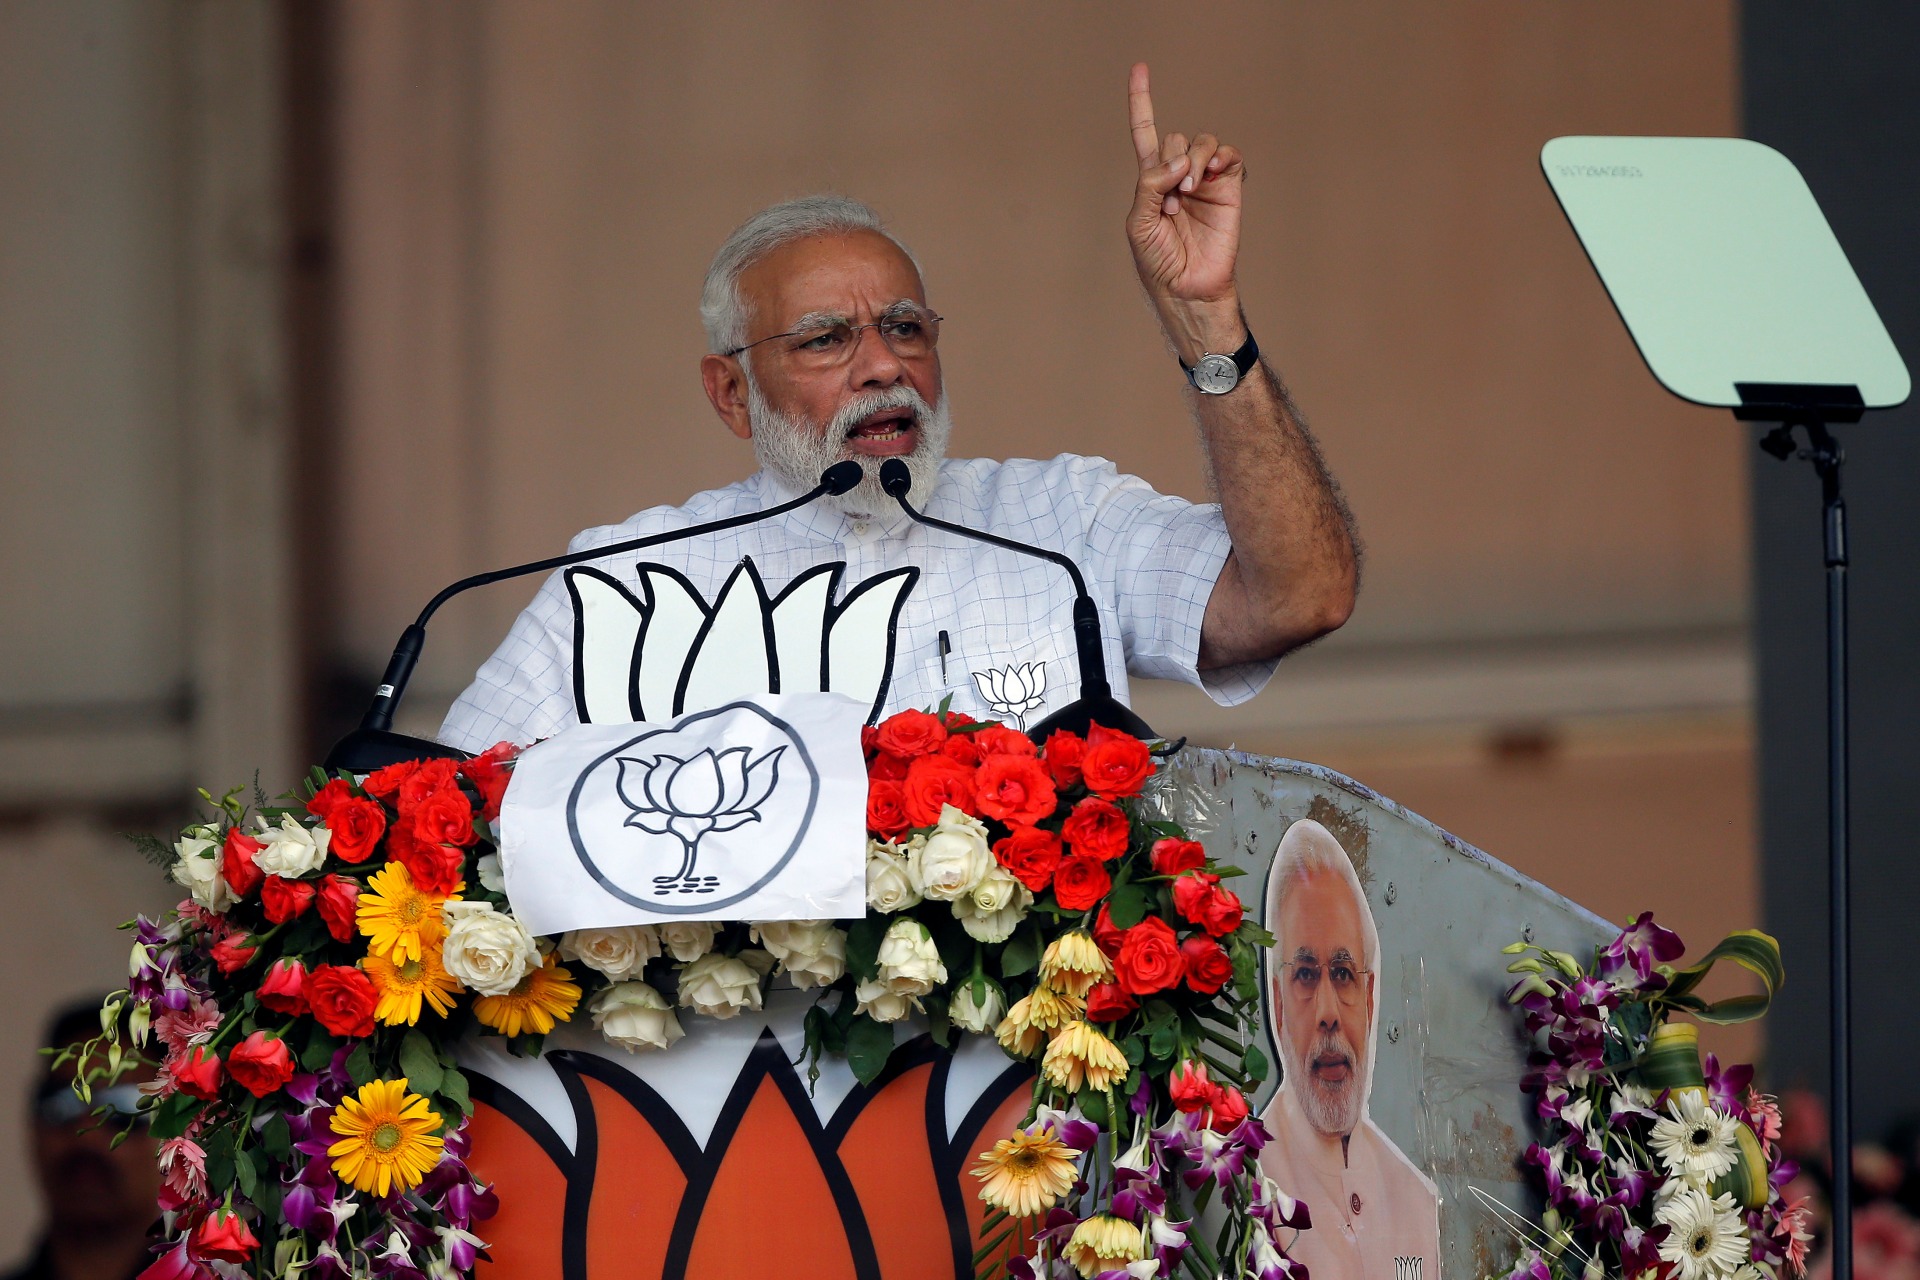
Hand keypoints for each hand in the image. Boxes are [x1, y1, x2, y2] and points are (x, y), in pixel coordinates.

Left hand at [1126, 62, 1244, 306]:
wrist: (1187, 287)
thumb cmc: (1157, 260)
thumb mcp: (1139, 221)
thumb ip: (1150, 184)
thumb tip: (1179, 160)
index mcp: (1151, 180)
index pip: (1145, 132)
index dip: (1141, 101)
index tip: (1139, 68)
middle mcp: (1178, 175)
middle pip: (1174, 137)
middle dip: (1169, 164)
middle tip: (1171, 203)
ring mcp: (1205, 180)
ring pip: (1199, 142)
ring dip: (1192, 162)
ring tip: (1188, 193)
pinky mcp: (1229, 188)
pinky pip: (1228, 155)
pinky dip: (1219, 157)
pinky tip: (1210, 173)